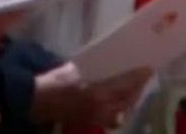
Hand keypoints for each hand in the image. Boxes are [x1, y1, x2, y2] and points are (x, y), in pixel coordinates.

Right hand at [30, 63, 149, 128]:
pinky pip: (112, 118)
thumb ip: (90, 68)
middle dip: (137, 89)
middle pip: (127, 100)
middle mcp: (101, 107)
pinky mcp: (91, 122)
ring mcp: (97, 117)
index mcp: (96, 92)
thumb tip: (104, 63)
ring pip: (122, 110)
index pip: (125, 84)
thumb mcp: (72, 69)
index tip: (149, 69)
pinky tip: (117, 105)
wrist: (37, 101)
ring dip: (130, 101)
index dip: (138, 77)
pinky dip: (118, 111)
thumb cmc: (53, 82)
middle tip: (143, 78)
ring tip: (132, 91)